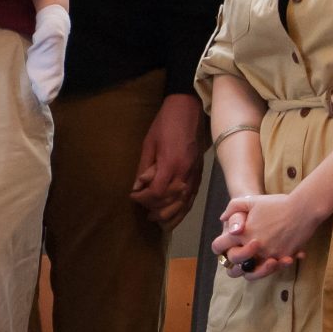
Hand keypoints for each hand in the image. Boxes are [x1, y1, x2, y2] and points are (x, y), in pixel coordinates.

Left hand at [129, 93, 203, 227]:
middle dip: (155, 209)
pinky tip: (175, 216)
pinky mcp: (199, 176)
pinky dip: (183, 210)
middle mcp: (186, 174)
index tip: (133, 196)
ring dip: (170, 215)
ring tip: (157, 221)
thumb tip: (138, 186)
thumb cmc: (166, 123)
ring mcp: (195, 176)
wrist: (189, 110)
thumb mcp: (149, 143)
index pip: (157, 192)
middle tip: (143, 212)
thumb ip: (145, 167)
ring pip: (184, 204)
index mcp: (171, 164)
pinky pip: (192, 198)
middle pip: (171, 201)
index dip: (143, 198)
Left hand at [212, 192, 315, 280]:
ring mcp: (268, 254)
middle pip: (235, 262)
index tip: (225, 244)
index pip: (219, 246)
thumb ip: (233, 208)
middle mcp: (252, 248)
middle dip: (236, 259)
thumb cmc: (276, 204)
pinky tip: (277, 257)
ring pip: (254, 270)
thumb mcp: (250, 200)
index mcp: (241, 233)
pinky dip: (275, 264)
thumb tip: (223, 219)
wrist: (302, 209)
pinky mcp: (283, 258)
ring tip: (260, 259)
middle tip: (244, 252)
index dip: (219, 245)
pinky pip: (275, 267)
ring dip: (255, 267)